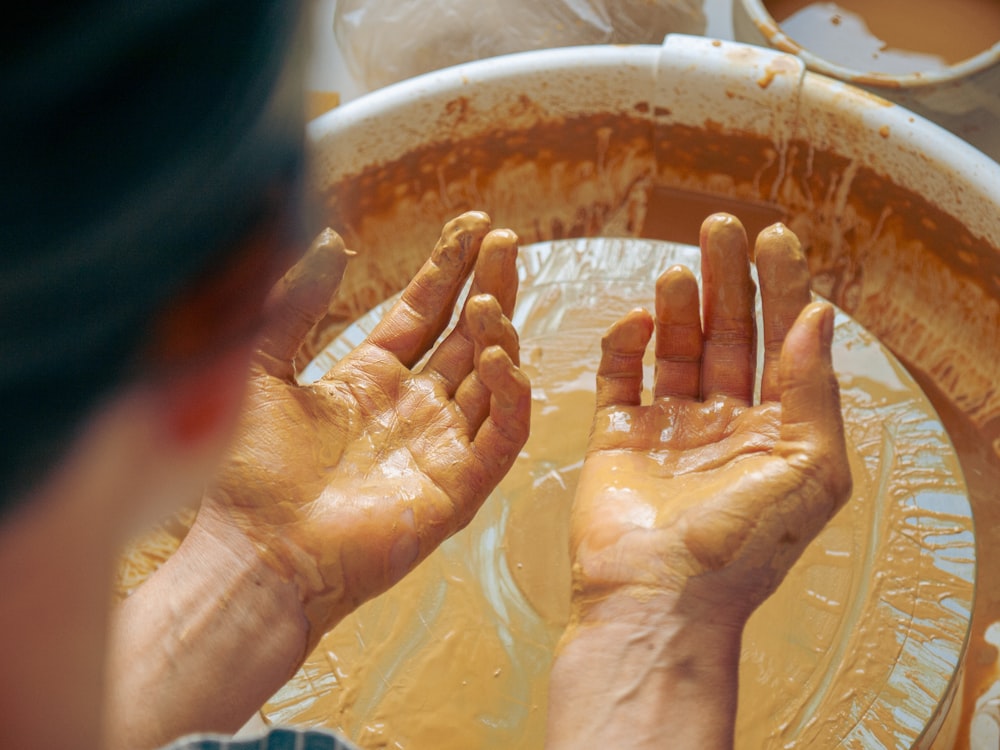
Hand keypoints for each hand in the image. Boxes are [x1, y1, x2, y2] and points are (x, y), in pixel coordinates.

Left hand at [202, 212, 529, 647]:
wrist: (257, 555)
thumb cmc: (249, 474)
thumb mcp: (261, 367)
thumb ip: (294, 303)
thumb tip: (331, 238)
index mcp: (369, 380)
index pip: (423, 312)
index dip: (448, 268)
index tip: (471, 223)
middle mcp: (411, 409)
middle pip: (466, 336)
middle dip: (488, 286)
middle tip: (504, 238)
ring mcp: (439, 447)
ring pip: (492, 379)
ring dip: (499, 333)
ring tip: (487, 299)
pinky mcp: (459, 486)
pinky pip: (503, 435)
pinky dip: (511, 396)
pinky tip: (500, 356)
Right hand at [569, 213, 851, 628]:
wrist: (657, 600)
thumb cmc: (741, 549)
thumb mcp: (810, 467)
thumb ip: (813, 387)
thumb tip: (819, 316)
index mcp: (776, 432)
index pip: (783, 343)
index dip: (781, 287)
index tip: (774, 237)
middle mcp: (725, 425)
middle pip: (728, 334)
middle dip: (727, 280)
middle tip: (719, 228)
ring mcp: (668, 429)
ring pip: (675, 348)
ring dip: (678, 306)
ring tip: (679, 271)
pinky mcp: (616, 436)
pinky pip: (620, 376)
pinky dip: (626, 344)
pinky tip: (637, 320)